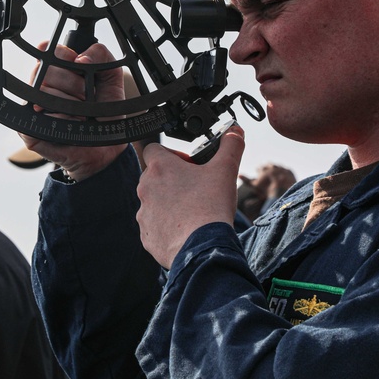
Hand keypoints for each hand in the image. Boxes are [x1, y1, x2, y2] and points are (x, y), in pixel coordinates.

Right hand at [19, 42, 127, 180]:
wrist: (106, 147)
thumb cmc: (105, 113)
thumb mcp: (111, 77)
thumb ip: (102, 54)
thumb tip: (81, 57)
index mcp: (56, 70)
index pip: (47, 49)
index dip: (64, 55)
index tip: (81, 66)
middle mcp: (40, 86)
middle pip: (43, 69)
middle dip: (73, 82)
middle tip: (87, 96)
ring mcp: (31, 106)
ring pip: (41, 90)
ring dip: (70, 103)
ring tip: (82, 113)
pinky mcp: (27, 128)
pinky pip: (38, 115)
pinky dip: (61, 118)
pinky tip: (73, 124)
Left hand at [136, 126, 244, 268]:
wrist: (202, 248)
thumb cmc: (210, 207)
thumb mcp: (225, 170)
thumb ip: (230, 146)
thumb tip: (235, 131)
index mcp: (160, 168)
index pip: (154, 149)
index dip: (172, 154)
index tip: (188, 164)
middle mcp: (145, 188)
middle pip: (154, 176)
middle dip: (172, 179)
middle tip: (194, 187)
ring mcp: (143, 213)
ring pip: (153, 201)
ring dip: (168, 202)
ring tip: (191, 210)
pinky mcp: (146, 234)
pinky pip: (154, 225)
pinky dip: (166, 225)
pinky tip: (185, 228)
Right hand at [238, 163, 296, 199]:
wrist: (283, 192)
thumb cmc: (267, 190)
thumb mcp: (255, 186)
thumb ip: (246, 180)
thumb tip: (238, 175)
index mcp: (263, 169)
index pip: (259, 169)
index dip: (258, 173)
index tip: (259, 176)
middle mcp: (272, 166)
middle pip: (268, 166)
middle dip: (267, 170)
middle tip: (267, 175)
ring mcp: (281, 168)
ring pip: (277, 168)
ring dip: (275, 171)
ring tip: (275, 176)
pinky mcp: (290, 171)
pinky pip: (286, 171)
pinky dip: (285, 174)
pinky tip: (284, 178)